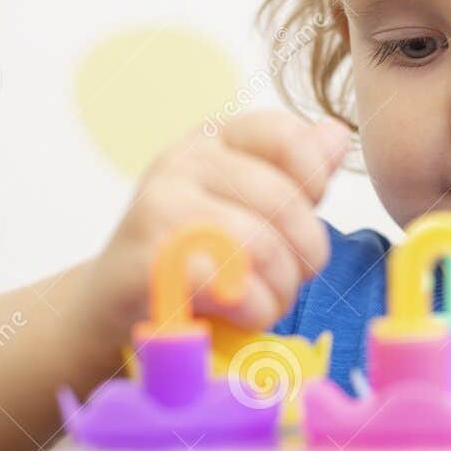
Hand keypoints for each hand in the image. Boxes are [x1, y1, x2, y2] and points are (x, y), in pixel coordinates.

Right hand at [77, 110, 351, 340]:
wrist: (112, 304)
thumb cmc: (191, 254)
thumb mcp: (245, 205)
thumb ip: (294, 175)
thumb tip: (338, 136)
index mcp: (213, 140)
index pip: (285, 136)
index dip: (312, 182)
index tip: (302, 219)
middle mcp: (183, 162)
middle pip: (285, 202)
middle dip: (305, 256)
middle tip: (291, 281)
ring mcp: (161, 207)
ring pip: (263, 246)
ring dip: (280, 290)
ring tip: (267, 302)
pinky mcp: (150, 259)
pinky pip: (232, 284)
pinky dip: (253, 311)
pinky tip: (240, 315)